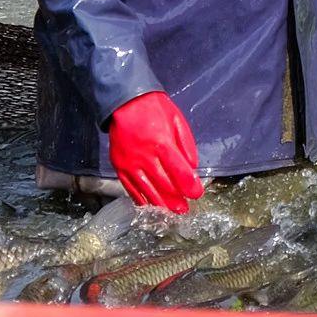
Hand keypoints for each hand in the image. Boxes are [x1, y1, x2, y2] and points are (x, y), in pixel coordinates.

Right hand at [106, 91, 202, 212]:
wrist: (125, 103)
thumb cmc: (154, 109)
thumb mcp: (177, 120)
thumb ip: (186, 144)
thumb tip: (193, 167)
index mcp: (162, 142)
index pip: (178, 170)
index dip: (188, 185)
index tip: (196, 194)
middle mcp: (145, 156)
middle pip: (163, 184)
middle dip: (176, 199)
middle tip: (185, 208)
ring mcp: (130, 164)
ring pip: (146, 190)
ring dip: (160, 204)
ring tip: (171, 213)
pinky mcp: (119, 167)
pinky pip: (130, 188)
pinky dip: (141, 199)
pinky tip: (150, 206)